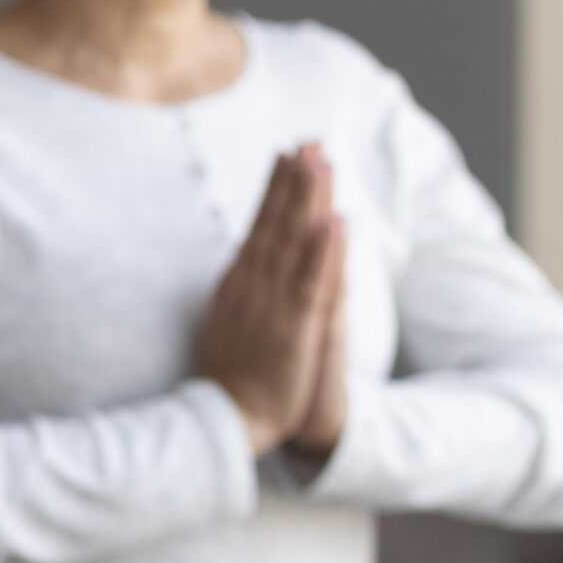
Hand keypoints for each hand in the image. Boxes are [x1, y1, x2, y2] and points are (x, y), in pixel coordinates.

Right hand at [196, 144, 343, 454]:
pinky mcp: (296, 328)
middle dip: (295, 181)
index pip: (260, 224)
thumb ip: (239, 280)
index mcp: (240, 281)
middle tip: (308, 142)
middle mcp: (255, 285)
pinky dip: (324, 253)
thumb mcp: (228, 315)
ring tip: (321, 164)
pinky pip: (312, 284)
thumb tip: (241, 245)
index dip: (276, 187)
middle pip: (277, 224)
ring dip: (309, 202)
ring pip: (295, 244)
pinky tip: (334, 224)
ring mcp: (274, 304)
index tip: (288, 151)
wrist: (229, 420)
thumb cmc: (231, 371)